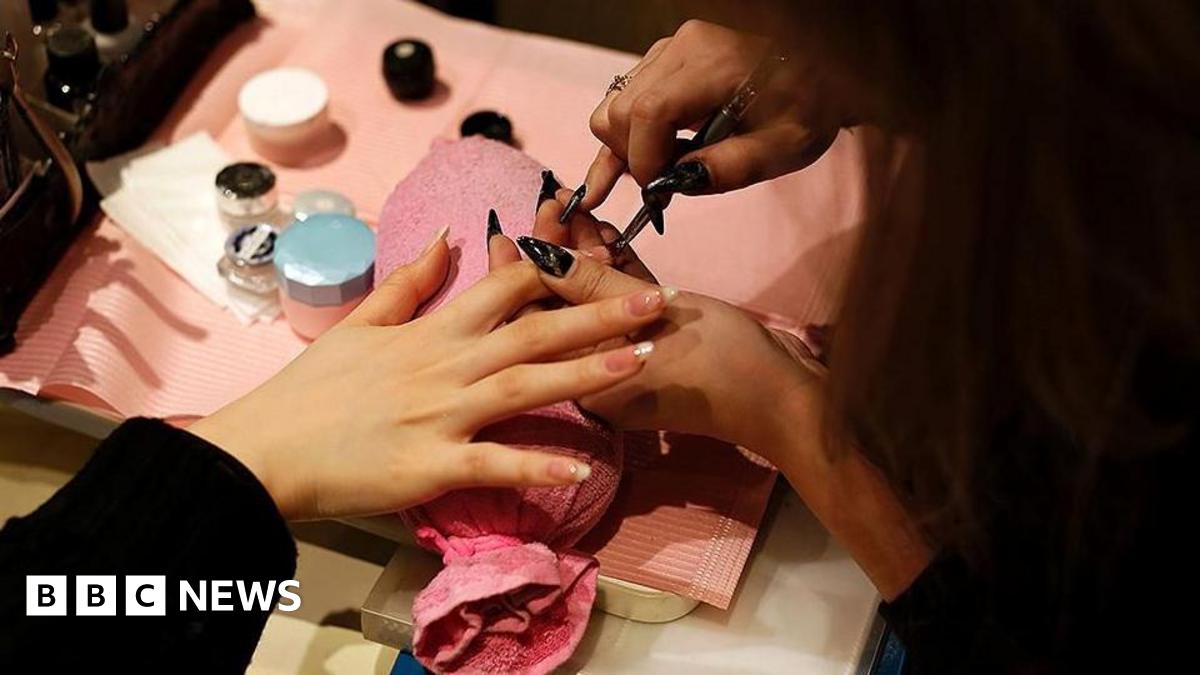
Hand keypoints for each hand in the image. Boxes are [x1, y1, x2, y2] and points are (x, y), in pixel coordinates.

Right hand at [189, 230, 669, 519]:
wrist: (266, 451)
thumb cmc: (314, 390)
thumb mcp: (361, 323)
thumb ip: (411, 280)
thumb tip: (452, 235)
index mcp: (432, 331)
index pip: (505, 288)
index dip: (559, 269)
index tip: (607, 255)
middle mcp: (445, 365)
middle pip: (533, 331)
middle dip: (599, 314)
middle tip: (659, 302)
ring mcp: (441, 414)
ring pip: (525, 386)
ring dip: (587, 373)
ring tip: (642, 363)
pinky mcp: (431, 465)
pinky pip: (494, 463)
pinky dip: (538, 464)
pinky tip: (585, 468)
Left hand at [511, 228, 821, 465]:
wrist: (784, 397)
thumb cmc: (717, 365)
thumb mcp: (653, 319)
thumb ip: (595, 287)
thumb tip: (538, 255)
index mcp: (583, 383)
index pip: (533, 325)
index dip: (518, 275)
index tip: (506, 230)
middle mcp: (597, 375)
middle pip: (560, 309)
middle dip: (553, 255)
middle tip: (545, 207)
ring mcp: (628, 360)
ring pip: (593, 302)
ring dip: (586, 257)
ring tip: (574, 208)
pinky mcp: (659, 343)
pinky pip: (626, 305)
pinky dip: (618, 271)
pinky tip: (608, 230)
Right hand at [578, 19, 840, 210]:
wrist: (820, 77)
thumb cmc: (809, 108)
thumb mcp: (785, 148)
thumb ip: (732, 167)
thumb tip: (674, 185)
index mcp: (715, 62)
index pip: (650, 113)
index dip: (645, 160)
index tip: (661, 191)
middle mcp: (683, 47)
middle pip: (621, 111)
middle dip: (634, 158)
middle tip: (669, 183)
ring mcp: (668, 51)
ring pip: (614, 108)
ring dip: (627, 149)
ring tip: (667, 168)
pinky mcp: (663, 63)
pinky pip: (623, 101)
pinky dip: (623, 138)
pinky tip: (609, 176)